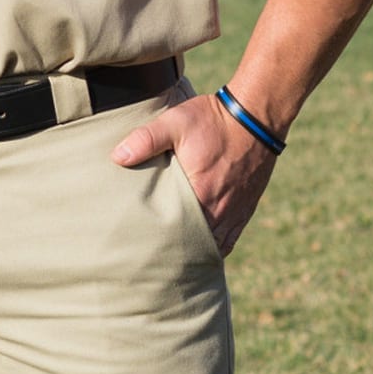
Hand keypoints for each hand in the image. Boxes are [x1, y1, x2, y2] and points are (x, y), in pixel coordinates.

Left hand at [111, 92, 277, 256]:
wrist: (255, 116)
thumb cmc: (213, 120)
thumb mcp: (175, 123)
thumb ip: (146, 140)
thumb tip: (117, 157)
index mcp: (201, 194)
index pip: (178, 234)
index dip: (161, 244)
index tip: (142, 247)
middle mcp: (221, 210)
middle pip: (196, 246)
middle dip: (176, 253)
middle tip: (153, 257)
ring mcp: (236, 212)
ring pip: (215, 246)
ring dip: (196, 250)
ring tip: (173, 257)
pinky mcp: (246, 208)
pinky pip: (229, 239)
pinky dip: (214, 245)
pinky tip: (199, 246)